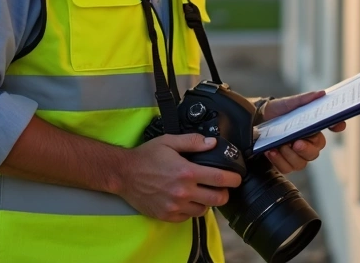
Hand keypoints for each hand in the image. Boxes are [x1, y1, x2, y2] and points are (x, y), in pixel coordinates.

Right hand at [115, 133, 242, 222]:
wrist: (123, 174)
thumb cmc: (146, 157)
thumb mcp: (169, 141)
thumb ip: (193, 141)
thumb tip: (212, 142)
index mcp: (186, 172)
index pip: (220, 179)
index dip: (234, 179)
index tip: (237, 178)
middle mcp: (183, 191)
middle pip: (217, 199)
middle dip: (225, 193)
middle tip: (223, 187)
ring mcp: (175, 206)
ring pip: (203, 210)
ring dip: (207, 202)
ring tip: (203, 193)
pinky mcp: (167, 215)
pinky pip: (187, 217)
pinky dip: (191, 210)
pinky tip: (188, 200)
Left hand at [258, 91, 346, 173]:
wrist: (254, 121)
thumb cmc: (275, 112)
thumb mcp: (287, 104)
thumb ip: (303, 99)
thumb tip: (321, 93)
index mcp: (311, 127)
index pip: (330, 127)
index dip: (337, 125)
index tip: (338, 125)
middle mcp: (306, 142)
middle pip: (315, 152)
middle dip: (306, 149)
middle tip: (296, 143)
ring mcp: (294, 155)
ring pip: (301, 163)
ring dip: (289, 156)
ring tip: (279, 146)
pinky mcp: (283, 163)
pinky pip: (286, 168)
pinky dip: (278, 161)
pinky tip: (271, 151)